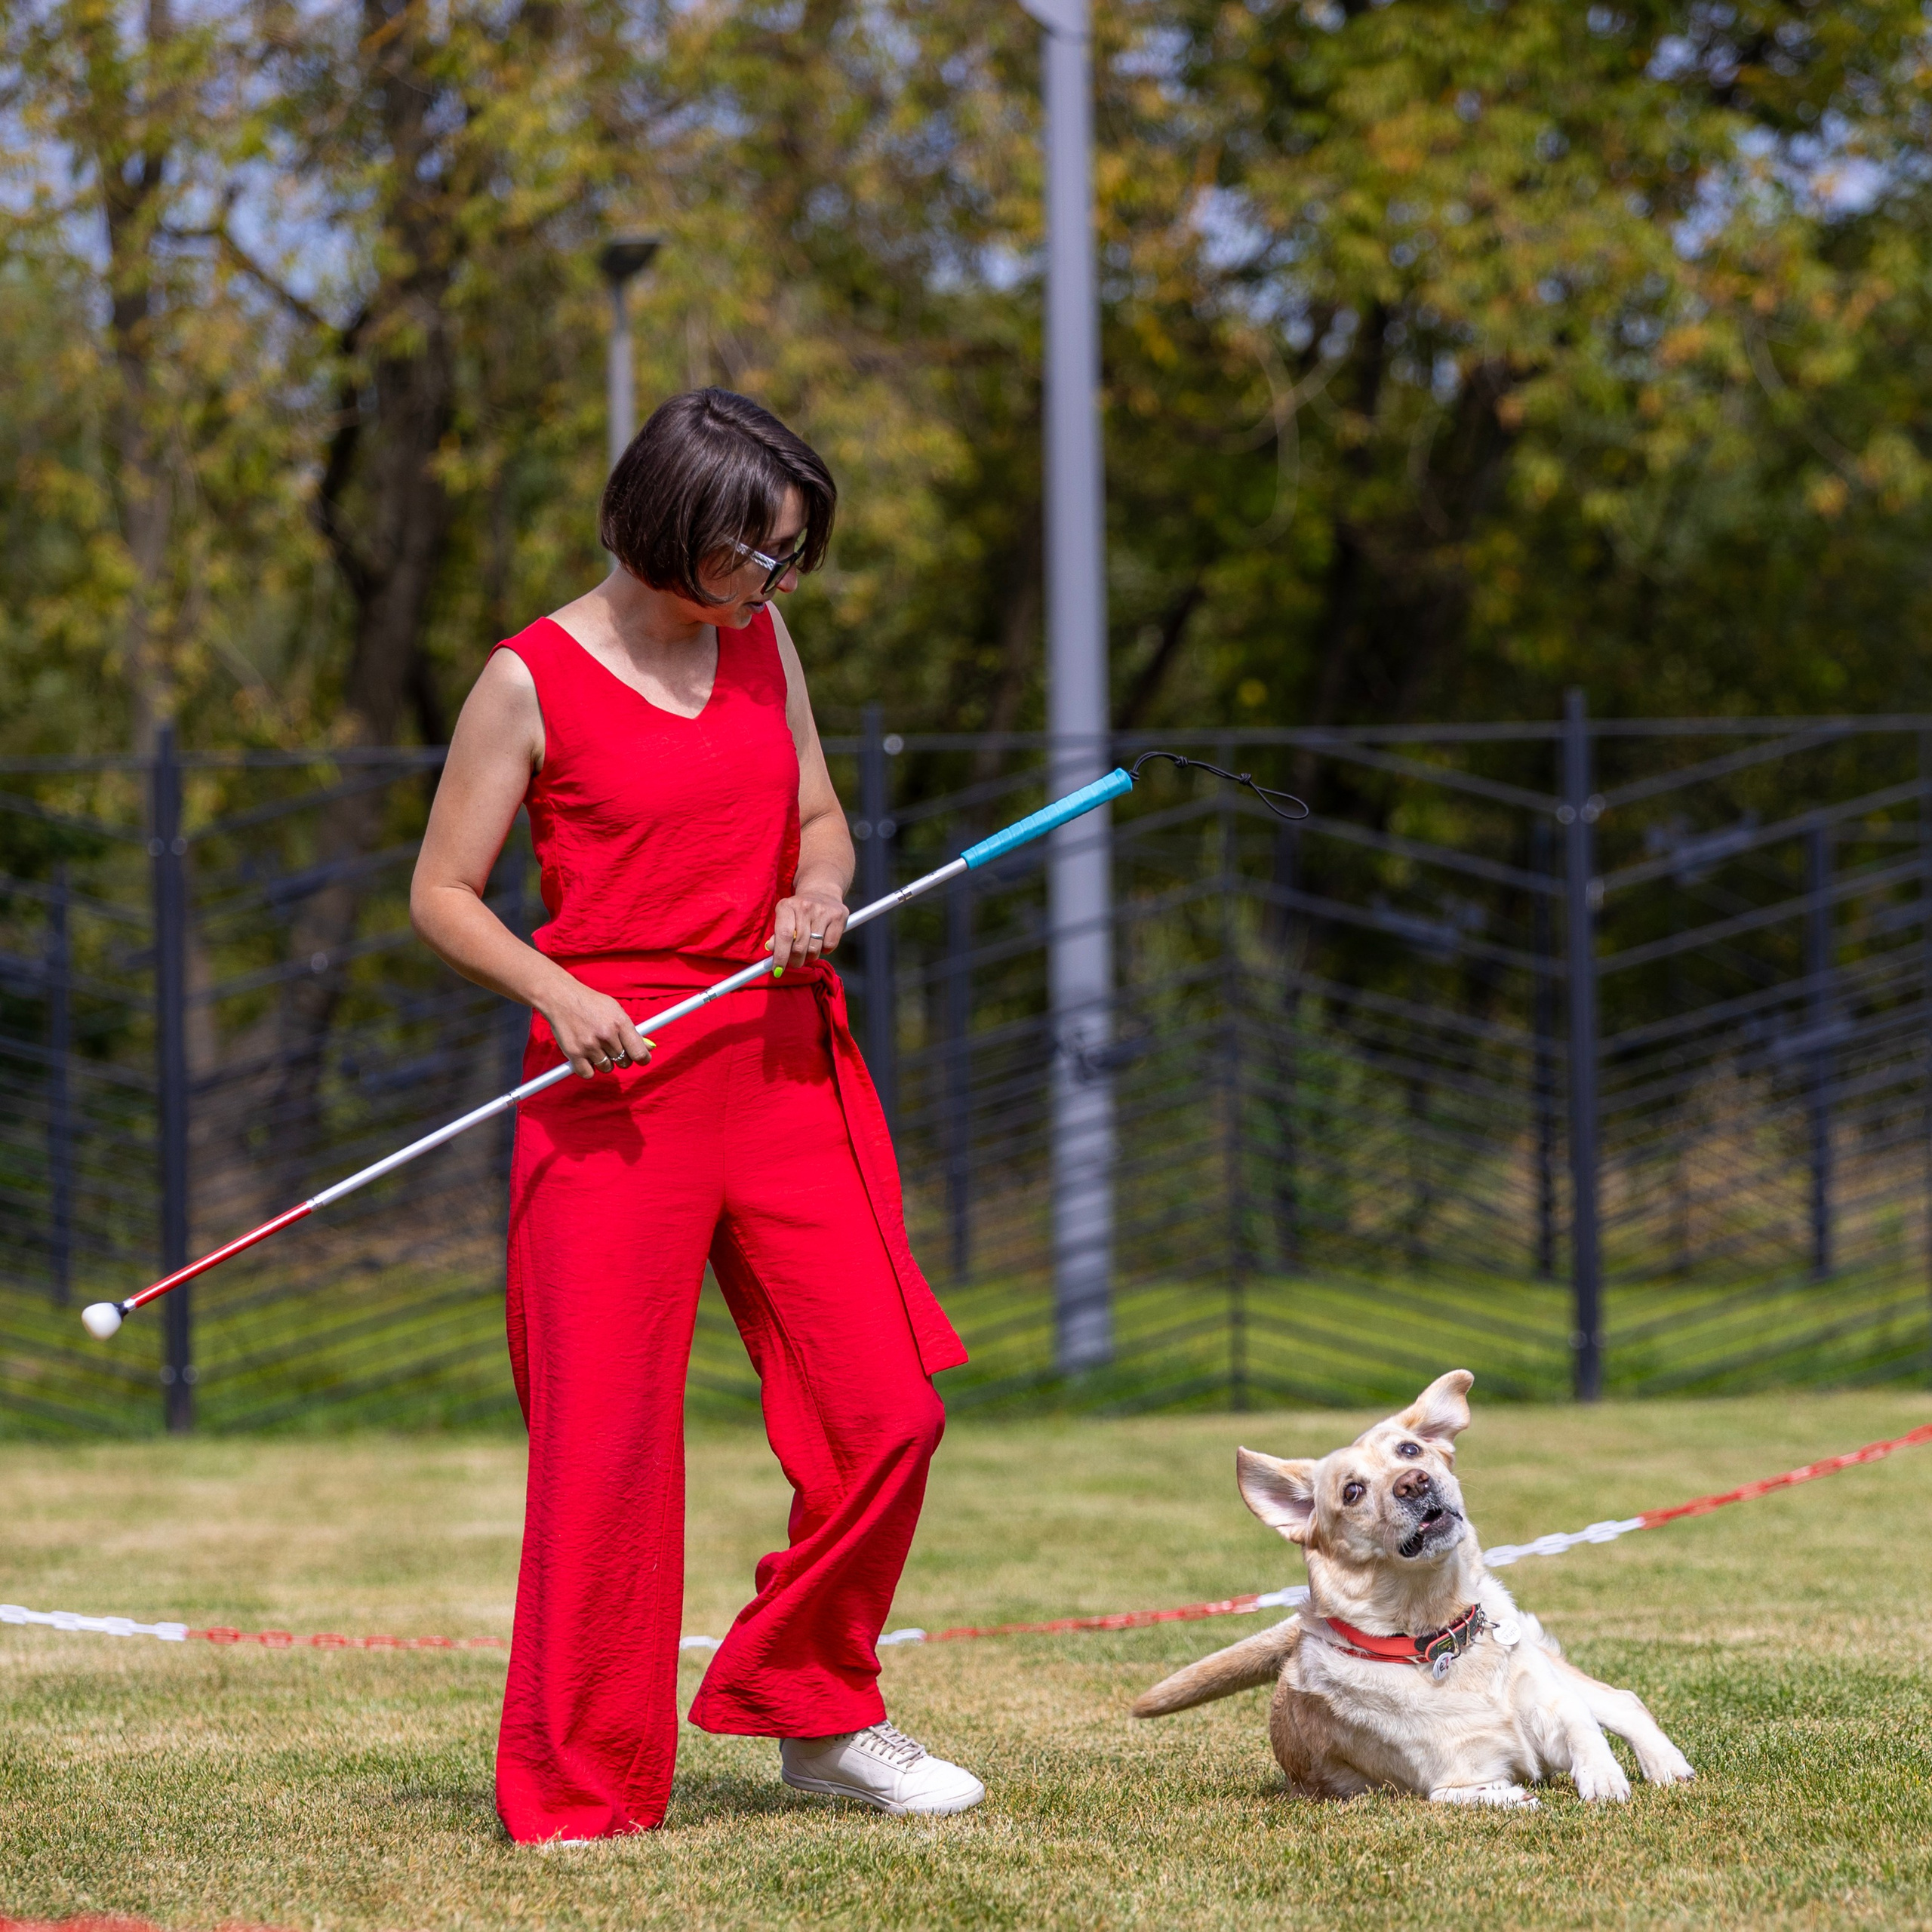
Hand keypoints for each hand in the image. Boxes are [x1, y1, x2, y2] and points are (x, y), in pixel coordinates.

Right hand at [536, 975, 654, 1079]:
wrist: (562, 997)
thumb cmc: (590, 1003)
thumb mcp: (615, 1010)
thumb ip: (631, 1030)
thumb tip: (649, 1048)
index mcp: (620, 1022)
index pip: (639, 1053)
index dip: (642, 1059)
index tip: (641, 1060)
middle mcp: (607, 1034)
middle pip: (624, 1062)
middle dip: (621, 1058)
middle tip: (611, 1048)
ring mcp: (590, 1045)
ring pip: (607, 1068)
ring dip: (604, 1062)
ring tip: (595, 1048)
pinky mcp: (574, 1053)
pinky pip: (588, 1074)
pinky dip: (587, 1069)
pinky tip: (585, 1057)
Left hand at [766, 886, 848, 973]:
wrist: (822, 891)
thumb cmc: (800, 911)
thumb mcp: (785, 917)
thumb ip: (778, 934)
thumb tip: (771, 948)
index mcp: (786, 906)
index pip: (784, 936)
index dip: (781, 956)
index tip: (778, 970)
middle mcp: (805, 907)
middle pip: (799, 946)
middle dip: (796, 961)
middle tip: (795, 963)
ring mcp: (823, 911)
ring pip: (814, 948)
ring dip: (810, 956)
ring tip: (809, 951)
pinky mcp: (838, 916)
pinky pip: (830, 945)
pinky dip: (825, 950)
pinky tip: (822, 941)